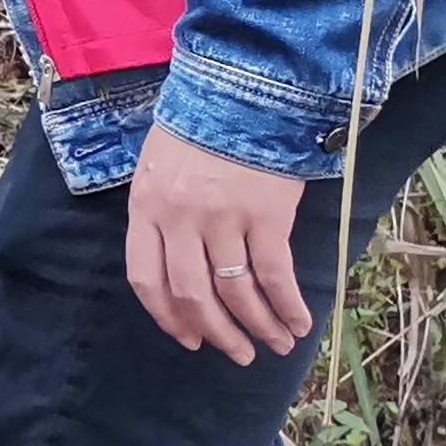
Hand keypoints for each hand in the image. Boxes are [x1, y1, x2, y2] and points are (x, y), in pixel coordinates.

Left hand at [124, 122, 315, 362]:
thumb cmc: (197, 130)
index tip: (190, 340)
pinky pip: (275, 275)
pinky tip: (299, 323)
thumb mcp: (158, 168)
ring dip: (258, 327)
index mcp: (146, 208)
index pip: (146, 280)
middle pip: (192, 295)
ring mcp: (222, 219)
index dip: (169, 318)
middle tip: (238, 354)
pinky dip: (288, 306)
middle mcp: (179, 219)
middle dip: (217, 334)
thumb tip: (176, 266)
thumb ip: (160, 215)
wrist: (242, 91)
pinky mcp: (266, 215)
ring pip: (236, 292)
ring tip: (276, 345)